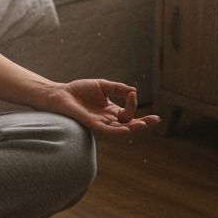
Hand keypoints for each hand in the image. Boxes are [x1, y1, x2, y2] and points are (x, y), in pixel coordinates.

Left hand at [44, 79, 159, 135]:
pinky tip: (127, 129)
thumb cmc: (79, 90)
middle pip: (129, 125)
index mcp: (111, 112)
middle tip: (155, 120)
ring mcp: (101, 123)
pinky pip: (107, 131)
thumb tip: (134, 91)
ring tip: (144, 124)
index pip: (129, 113)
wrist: (61, 94)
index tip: (132, 94)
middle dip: (143, 124)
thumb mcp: (103, 86)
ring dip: (133, 128)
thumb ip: (118, 88)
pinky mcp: (92, 124)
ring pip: (120, 130)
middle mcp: (108, 120)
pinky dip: (118, 131)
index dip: (134, 105)